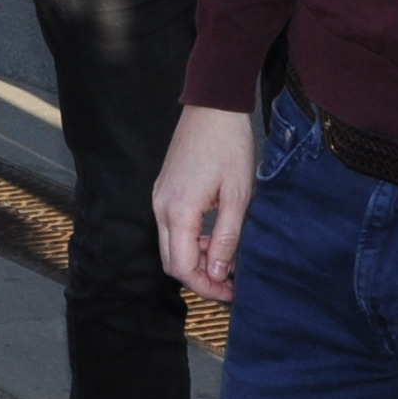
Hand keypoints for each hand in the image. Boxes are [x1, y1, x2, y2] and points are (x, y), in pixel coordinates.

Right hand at [154, 104, 258, 300]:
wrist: (213, 107)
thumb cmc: (229, 146)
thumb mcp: (238, 196)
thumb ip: (226, 238)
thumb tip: (218, 272)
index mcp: (178, 211)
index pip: (182, 267)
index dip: (206, 286)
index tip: (231, 292)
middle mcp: (161, 207)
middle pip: (171, 262)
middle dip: (199, 278)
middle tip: (229, 283)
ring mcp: (159, 198)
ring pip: (170, 246)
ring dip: (195, 259)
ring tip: (226, 259)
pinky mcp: (163, 191)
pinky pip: (171, 228)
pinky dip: (189, 241)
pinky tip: (213, 236)